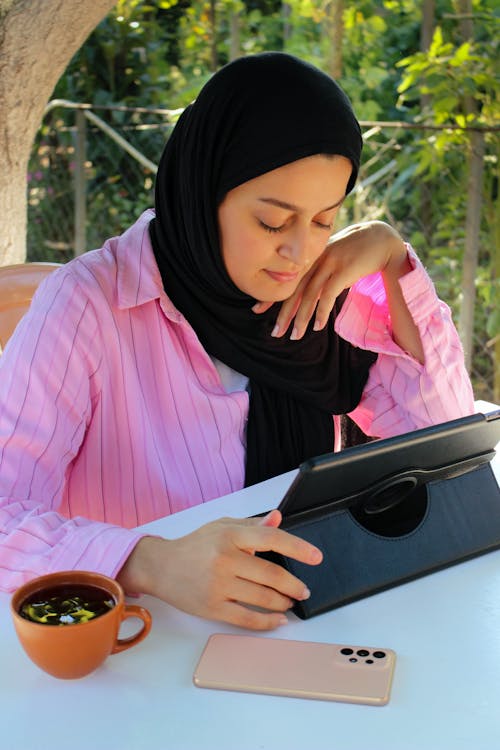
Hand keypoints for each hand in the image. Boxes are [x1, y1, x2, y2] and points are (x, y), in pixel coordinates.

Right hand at [117, 510, 322, 629]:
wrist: (159, 566)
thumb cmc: (194, 545)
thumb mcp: (221, 525)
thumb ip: (251, 524)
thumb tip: (278, 518)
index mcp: (230, 535)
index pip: (272, 539)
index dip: (298, 548)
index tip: (316, 557)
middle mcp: (225, 559)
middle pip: (272, 575)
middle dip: (295, 585)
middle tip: (303, 589)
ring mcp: (218, 585)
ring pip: (263, 598)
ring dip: (283, 602)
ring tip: (290, 601)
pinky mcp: (212, 607)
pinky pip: (247, 618)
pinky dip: (267, 621)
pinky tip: (277, 619)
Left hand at [253, 221, 408, 340]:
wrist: (380, 238)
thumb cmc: (356, 252)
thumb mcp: (332, 261)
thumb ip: (319, 274)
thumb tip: (308, 296)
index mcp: (310, 258)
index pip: (287, 280)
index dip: (272, 295)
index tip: (257, 310)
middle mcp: (316, 260)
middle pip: (295, 290)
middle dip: (283, 313)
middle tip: (275, 333)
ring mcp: (329, 264)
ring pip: (309, 295)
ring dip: (301, 318)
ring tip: (295, 336)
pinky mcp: (344, 270)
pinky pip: (328, 294)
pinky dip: (322, 312)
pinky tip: (318, 326)